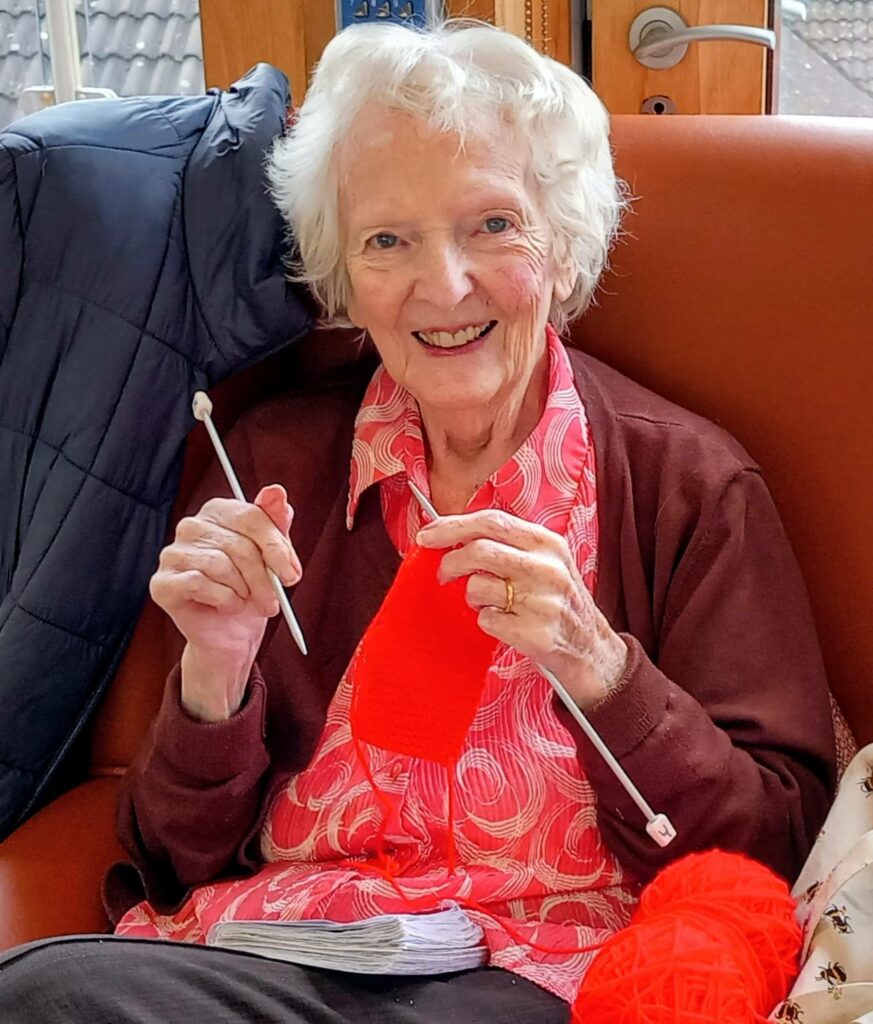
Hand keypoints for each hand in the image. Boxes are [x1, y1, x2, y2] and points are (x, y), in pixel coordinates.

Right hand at [149, 484, 301, 719]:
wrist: (231, 634)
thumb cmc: (251, 591)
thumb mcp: (271, 557)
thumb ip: (275, 524)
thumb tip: (277, 491)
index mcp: (218, 511)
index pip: (251, 517)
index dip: (277, 548)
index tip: (292, 575)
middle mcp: (190, 526)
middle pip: (239, 545)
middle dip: (264, 578)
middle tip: (274, 601)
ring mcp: (172, 553)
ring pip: (221, 565)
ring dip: (244, 591)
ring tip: (247, 602)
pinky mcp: (161, 582)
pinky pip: (201, 583)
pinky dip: (224, 600)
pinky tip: (228, 606)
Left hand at [415, 509, 626, 709]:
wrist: (591, 649)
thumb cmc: (557, 601)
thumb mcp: (545, 562)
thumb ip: (507, 545)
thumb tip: (451, 536)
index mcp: (548, 543)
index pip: (491, 521)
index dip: (453, 525)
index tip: (426, 535)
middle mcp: (548, 568)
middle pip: (479, 551)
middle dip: (451, 562)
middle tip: (443, 575)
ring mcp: (543, 601)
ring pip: (477, 587)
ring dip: (472, 598)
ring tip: (491, 604)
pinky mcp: (535, 632)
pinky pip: (486, 620)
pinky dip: (487, 622)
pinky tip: (507, 624)